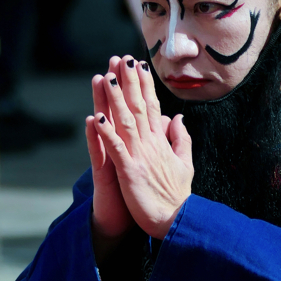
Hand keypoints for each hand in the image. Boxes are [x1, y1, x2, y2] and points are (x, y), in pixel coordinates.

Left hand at [91, 55, 192, 239]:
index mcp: (161, 142)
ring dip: (115, 99)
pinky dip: (106, 133)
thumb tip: (178, 117)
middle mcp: (151, 145)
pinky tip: (96, 117)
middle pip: (138, 107)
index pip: (151, 107)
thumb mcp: (184, 164)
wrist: (177, 221)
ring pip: (126, 122)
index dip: (144, 85)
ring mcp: (140, 157)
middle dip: (129, 82)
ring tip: (108, 77)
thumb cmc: (178, 196)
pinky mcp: (130, 172)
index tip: (137, 65)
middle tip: (121, 59)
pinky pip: (115, 149)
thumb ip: (181, 139)